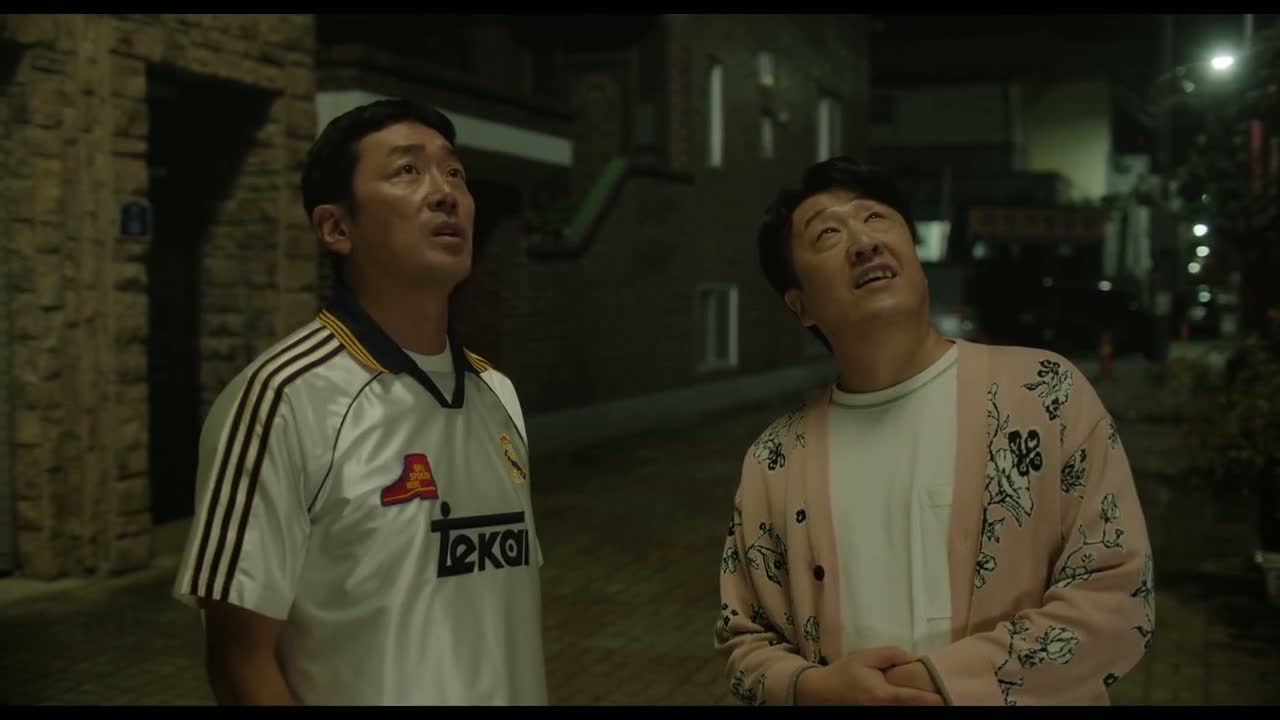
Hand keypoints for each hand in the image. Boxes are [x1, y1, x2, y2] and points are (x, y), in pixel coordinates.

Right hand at [794, 646, 944, 705]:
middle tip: (942, 697)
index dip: (933, 699)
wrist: (820, 692)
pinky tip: (913, 700)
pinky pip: (896, 711)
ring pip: (905, 711)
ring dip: (916, 704)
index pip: (914, 698)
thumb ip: (890, 654)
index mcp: (883, 695)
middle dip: (928, 703)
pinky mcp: (875, 716)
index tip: (946, 697)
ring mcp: (879, 715)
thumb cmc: (843, 672)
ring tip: (932, 698)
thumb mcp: (865, 657)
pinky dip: (906, 705)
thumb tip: (913, 659)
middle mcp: (884, 710)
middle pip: (912, 708)